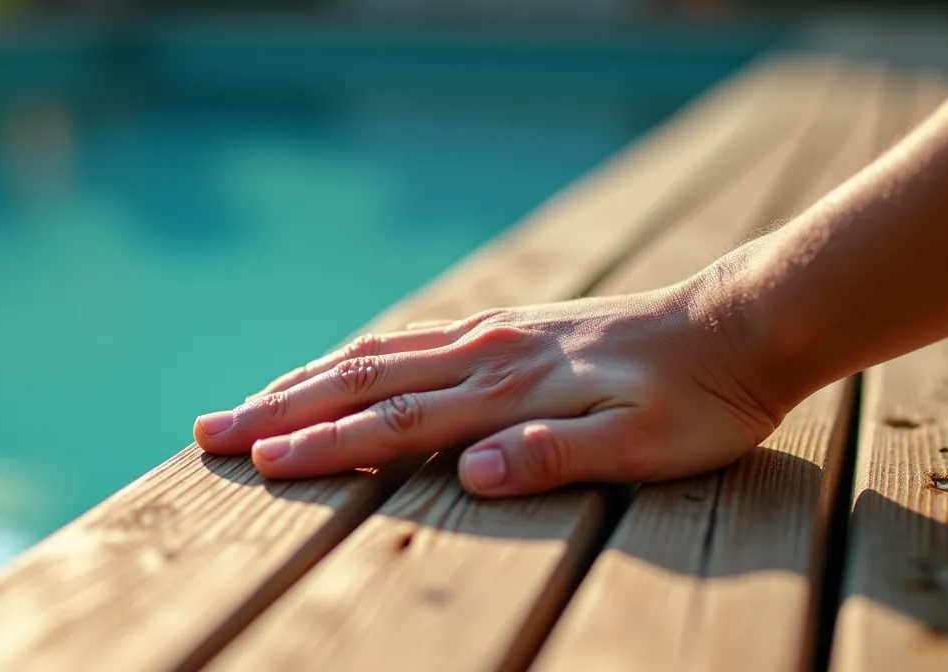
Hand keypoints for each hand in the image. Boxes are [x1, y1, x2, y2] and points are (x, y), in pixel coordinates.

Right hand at [192, 281, 785, 497]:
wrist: (737, 324)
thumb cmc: (694, 399)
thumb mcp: (641, 445)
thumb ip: (551, 455)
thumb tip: (469, 471)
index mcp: (504, 390)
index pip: (391, 423)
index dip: (318, 445)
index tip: (253, 462)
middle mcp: (483, 355)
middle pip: (360, 382)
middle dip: (281, 409)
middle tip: (210, 429)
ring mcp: (492, 334)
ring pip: (377, 353)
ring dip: (306, 378)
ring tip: (251, 398)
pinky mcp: (508, 325)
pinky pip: (414, 336)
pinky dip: (360, 353)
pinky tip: (344, 360)